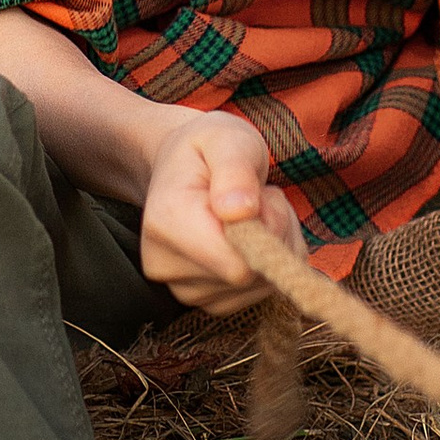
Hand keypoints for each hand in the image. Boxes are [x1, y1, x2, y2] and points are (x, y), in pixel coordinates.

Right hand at [139, 108, 299, 314]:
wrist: (180, 167)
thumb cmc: (206, 149)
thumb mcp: (227, 138)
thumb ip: (235, 169)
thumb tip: (239, 211)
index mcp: (167, 222)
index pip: (237, 264)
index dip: (266, 231)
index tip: (260, 196)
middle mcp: (165, 265)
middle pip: (250, 276)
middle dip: (273, 236)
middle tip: (260, 198)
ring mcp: (183, 289)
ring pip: (259, 286)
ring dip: (274, 248)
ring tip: (252, 213)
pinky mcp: (205, 300)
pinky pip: (258, 294)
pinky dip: (269, 264)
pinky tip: (253, 235)